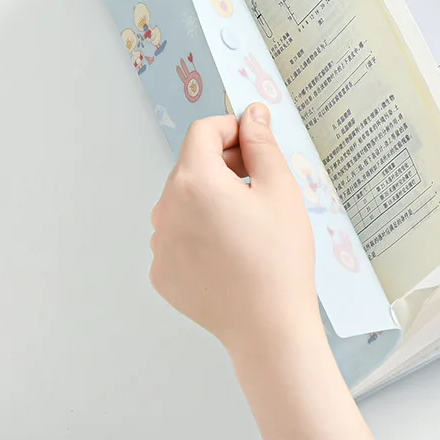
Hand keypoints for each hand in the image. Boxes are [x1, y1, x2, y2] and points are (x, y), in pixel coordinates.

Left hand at [150, 106, 376, 439]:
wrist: (269, 327)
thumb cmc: (280, 256)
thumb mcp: (280, 189)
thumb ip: (261, 143)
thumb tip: (252, 113)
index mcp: (193, 181)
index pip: (203, 130)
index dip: (233, 128)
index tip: (257, 142)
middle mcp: (165, 209)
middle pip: (192, 165)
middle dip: (225, 163)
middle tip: (262, 182)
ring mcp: (159, 244)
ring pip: (185, 200)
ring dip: (213, 197)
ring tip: (250, 222)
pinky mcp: (162, 273)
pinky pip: (179, 235)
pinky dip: (202, 230)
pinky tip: (233, 250)